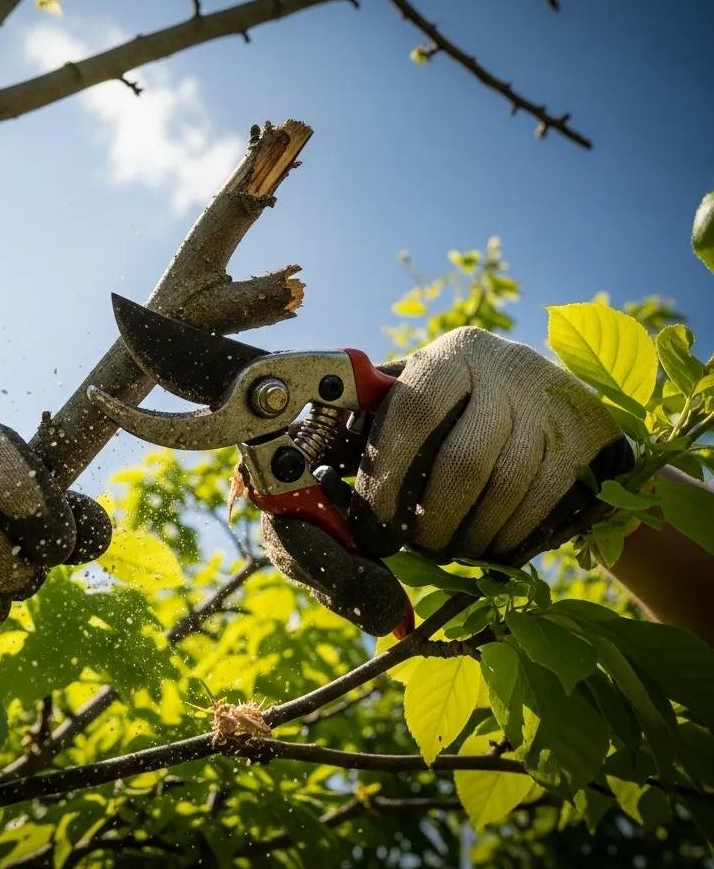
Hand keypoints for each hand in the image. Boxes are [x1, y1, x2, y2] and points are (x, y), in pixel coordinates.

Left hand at [263, 327, 632, 631]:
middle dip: (430, 518)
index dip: (387, 475)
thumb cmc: (466, 402)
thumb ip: (382, 418)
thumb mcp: (426, 391)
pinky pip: (541, 503)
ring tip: (446, 550)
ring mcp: (550, 406)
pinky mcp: (582, 442)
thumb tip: (323, 466)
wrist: (562, 398)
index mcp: (453, 354)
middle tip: (411, 547)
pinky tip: (486, 546)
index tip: (370, 520)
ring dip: (469, 534)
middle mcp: (506, 369)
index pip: (413, 413)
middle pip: (464, 462)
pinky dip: (508, 535)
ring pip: (506, 489)